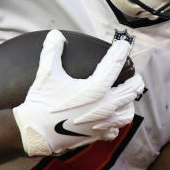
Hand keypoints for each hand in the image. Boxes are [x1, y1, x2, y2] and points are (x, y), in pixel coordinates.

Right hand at [12, 30, 144, 155]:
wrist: (35, 133)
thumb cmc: (42, 102)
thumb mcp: (46, 73)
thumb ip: (52, 51)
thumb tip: (56, 34)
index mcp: (95, 88)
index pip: (115, 65)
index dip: (121, 51)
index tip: (124, 45)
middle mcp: (105, 106)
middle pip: (132, 90)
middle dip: (134, 78)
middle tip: (131, 73)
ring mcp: (104, 123)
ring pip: (128, 111)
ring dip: (129, 102)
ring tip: (125, 95)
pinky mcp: (98, 135)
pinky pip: (116, 129)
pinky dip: (116, 122)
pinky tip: (111, 117)